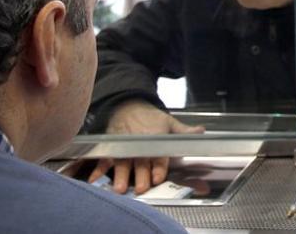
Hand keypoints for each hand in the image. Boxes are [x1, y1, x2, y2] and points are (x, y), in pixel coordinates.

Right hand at [86, 101, 204, 194]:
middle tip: (141, 188)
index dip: (159, 167)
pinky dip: (98, 170)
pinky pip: (105, 160)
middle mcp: (139, 145)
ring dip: (121, 176)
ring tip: (120, 189)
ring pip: (123, 163)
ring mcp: (124, 147)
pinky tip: (94, 179)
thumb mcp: (170, 122)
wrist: (128, 106)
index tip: (157, 178)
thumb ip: (184, 131)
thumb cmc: (150, 118)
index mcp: (155, 139)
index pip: (159, 156)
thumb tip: (201, 132)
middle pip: (141, 162)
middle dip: (141, 175)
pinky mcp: (112, 148)